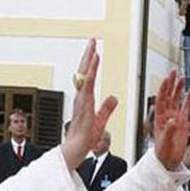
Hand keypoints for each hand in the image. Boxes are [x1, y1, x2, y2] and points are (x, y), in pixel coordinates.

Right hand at [60, 38, 117, 169]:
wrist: (75, 150)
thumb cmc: (85, 139)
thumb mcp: (101, 121)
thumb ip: (107, 108)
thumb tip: (114, 97)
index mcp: (85, 100)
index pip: (88, 78)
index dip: (91, 64)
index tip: (95, 52)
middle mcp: (81, 97)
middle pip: (84, 71)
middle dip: (89, 55)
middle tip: (92, 40)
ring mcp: (81, 99)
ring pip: (85, 74)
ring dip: (89, 58)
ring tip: (93, 45)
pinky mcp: (84, 103)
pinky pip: (88, 83)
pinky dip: (91, 70)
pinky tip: (94, 60)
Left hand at [153, 68, 189, 170]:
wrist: (168, 161)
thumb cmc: (163, 152)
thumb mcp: (166, 141)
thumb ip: (170, 130)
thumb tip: (173, 120)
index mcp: (159, 117)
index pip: (161, 98)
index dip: (164, 88)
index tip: (168, 78)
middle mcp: (166, 115)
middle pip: (168, 95)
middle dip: (171, 83)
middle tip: (175, 72)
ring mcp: (174, 117)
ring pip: (176, 99)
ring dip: (179, 89)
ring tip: (183, 78)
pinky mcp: (182, 122)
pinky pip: (186, 107)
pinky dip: (189, 98)